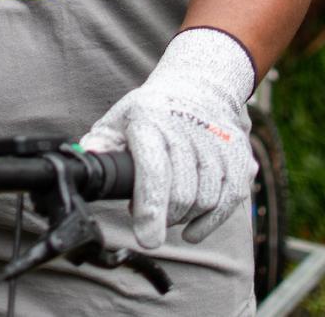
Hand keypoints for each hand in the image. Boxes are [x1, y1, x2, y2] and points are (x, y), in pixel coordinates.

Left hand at [79, 27, 257, 247]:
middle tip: (151, 217)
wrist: (197, 87)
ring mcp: (217, 140)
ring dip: (185, 218)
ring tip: (170, 210)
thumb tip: (85, 165)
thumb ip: (99, 145)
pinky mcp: (239, 154)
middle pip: (182, 193)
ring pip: (206, 200)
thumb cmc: (149, 113)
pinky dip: (211, 221)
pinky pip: (231, 200)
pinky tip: (193, 227)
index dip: (151, 207)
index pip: (155, 169)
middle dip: (165, 217)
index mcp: (150, 120)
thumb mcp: (117, 120)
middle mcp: (186, 127)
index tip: (147, 238)